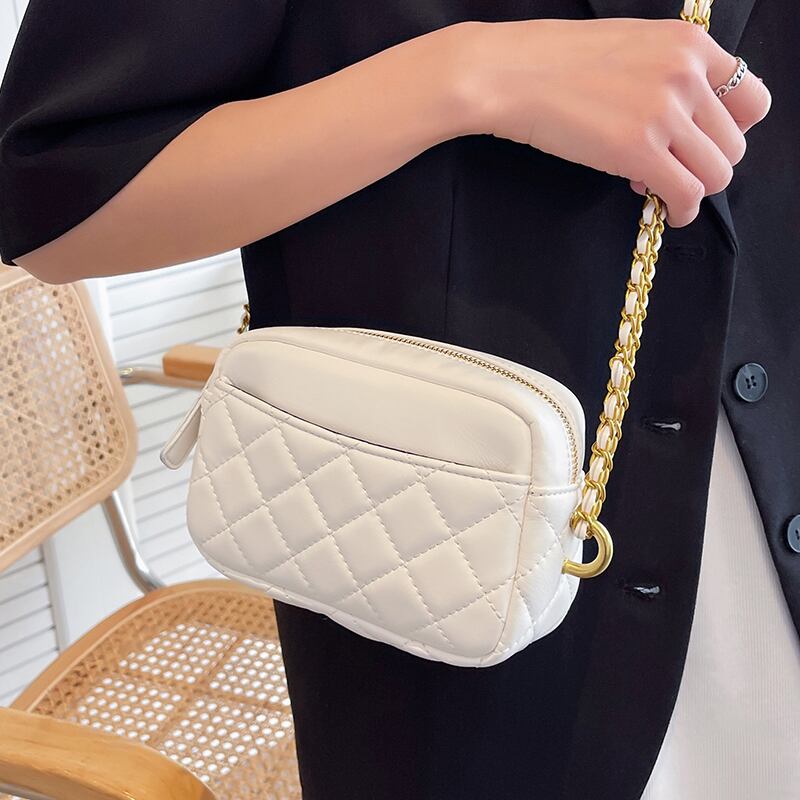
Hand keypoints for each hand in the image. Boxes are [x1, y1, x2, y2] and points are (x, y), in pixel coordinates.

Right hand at [451, 18, 771, 226]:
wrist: (508, 73)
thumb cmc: (551, 61)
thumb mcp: (627, 47)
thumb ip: (665, 74)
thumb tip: (680, 118)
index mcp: (690, 44)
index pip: (751, 98)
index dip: (731, 130)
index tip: (703, 145)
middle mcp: (688, 75)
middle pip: (735, 143)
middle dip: (707, 164)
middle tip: (670, 170)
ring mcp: (665, 113)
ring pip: (718, 173)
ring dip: (694, 190)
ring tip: (660, 189)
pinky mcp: (639, 151)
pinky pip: (687, 194)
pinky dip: (682, 211)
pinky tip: (665, 212)